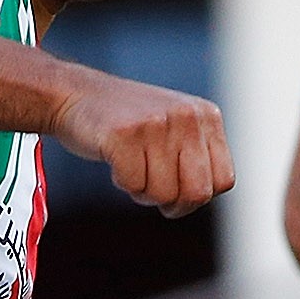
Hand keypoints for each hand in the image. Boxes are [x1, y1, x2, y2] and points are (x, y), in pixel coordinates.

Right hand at [47, 70, 232, 217]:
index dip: (197, 197)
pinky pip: (133, 185)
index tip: (176, 192)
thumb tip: (203, 197)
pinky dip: (122, 182)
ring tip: (132, 167)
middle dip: (174, 204)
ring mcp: (156, 123)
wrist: (76, 94)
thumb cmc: (129, 124)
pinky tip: (115, 160)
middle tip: (152, 192)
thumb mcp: (176, 129)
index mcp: (207, 116)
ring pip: (163, 194)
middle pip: (197, 193)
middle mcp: (187, 116)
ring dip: (142, 191)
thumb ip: (198, 157)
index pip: (223, 181)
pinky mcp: (124, 133)